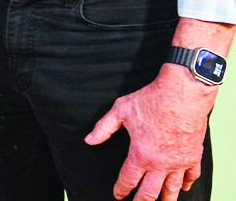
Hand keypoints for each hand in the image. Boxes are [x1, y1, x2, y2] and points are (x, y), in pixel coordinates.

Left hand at [84, 66, 212, 200]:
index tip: (118, 195)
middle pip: (150, 191)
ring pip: (172, 188)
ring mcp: (179, 161)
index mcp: (141, 154)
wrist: (182, 93)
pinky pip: (191, 175)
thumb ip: (103, 128)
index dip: (121, 189)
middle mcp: (160, 163)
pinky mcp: (193, 155)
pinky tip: (182, 188)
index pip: (128, 179)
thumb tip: (89, 140)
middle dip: (141, 200)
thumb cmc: (151, 100)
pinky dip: (186, 184)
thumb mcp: (120, 110)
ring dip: (165, 198)